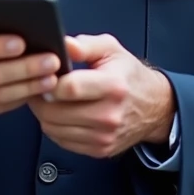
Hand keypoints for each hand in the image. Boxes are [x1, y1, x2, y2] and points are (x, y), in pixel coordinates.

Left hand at [27, 34, 173, 158]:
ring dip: (43, 113)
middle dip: (40, 97)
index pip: (68, 88)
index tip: (44, 74)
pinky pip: (61, 141)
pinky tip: (59, 113)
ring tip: (48, 98)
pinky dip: (54, 127)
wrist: (154, 107)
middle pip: (54, 112)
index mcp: (113, 86)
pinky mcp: (99, 149)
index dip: (49, 81)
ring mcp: (104, 136)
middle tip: (39, 86)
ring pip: (53, 129)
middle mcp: (109, 116)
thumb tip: (63, 45)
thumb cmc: (128, 75)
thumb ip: (84, 45)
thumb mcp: (110, 49)